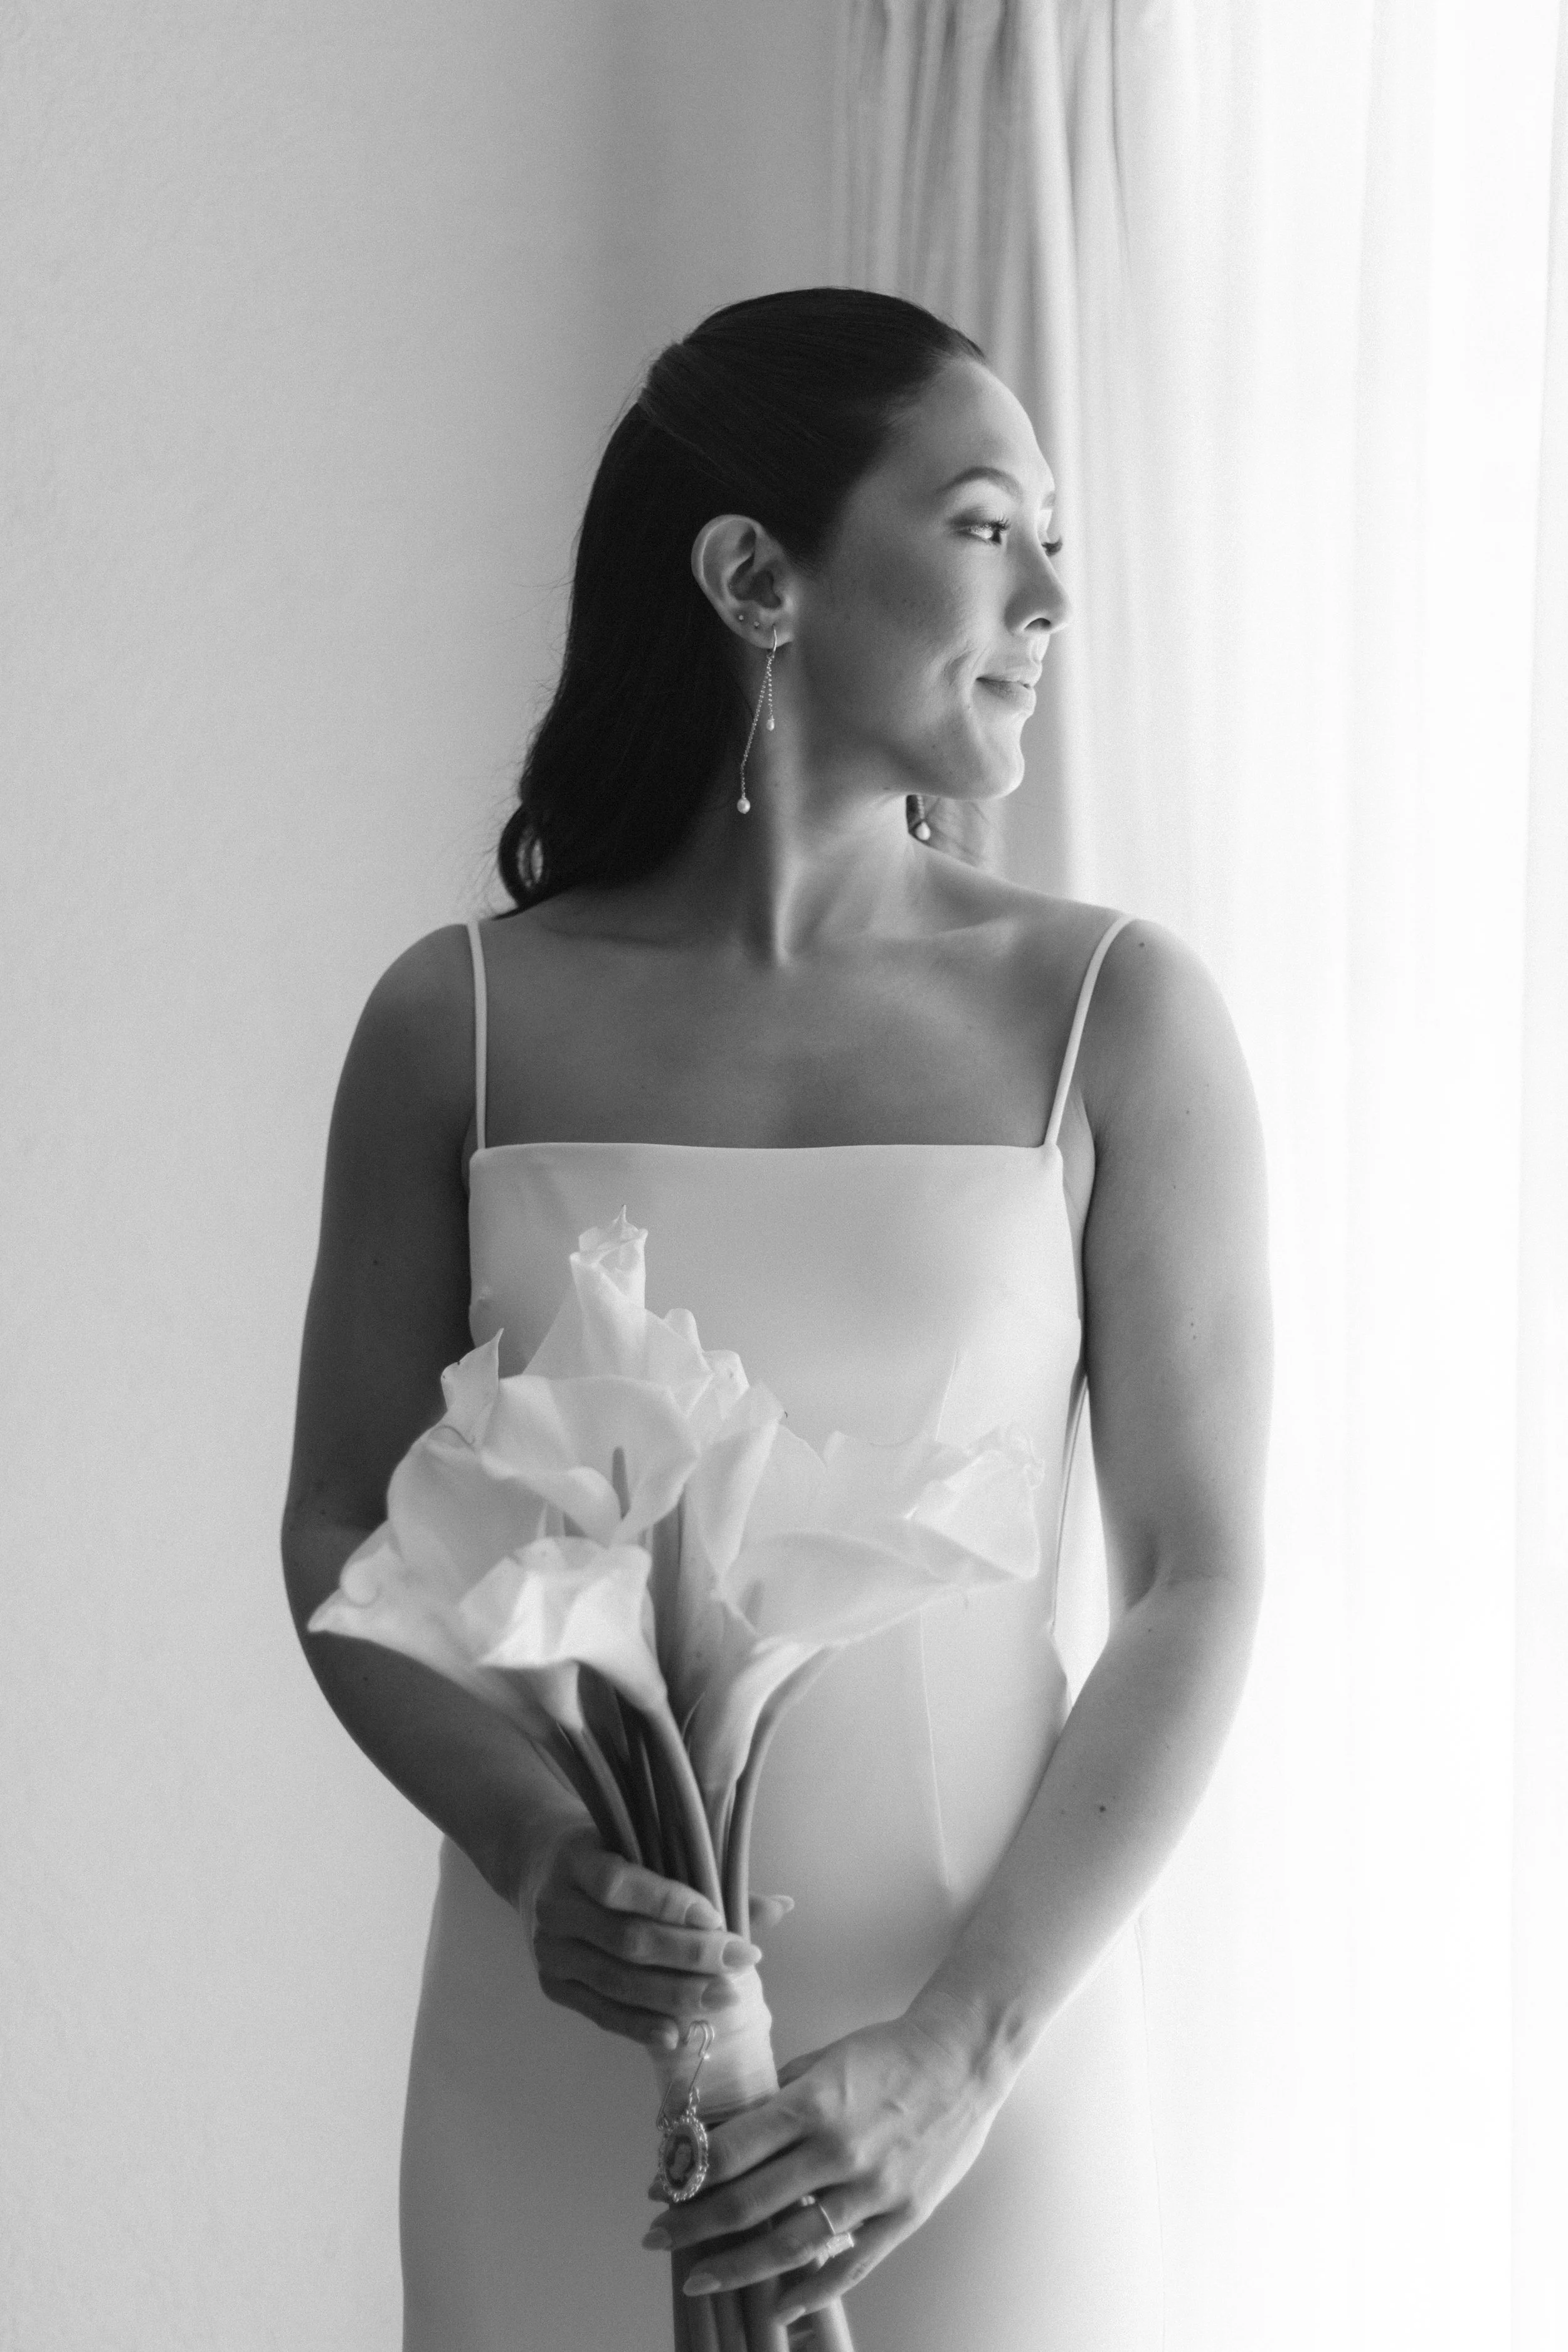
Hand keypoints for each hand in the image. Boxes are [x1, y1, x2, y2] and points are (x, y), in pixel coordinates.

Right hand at [519, 1822, 776, 2050]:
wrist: (538, 1867)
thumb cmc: (609, 1850)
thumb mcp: (642, 1844)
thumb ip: (705, 1875)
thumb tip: (782, 1907)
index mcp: (575, 1859)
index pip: (618, 1883)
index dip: (668, 1902)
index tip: (717, 1915)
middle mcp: (556, 1907)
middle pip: (626, 1940)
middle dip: (690, 1956)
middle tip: (741, 1963)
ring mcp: (550, 1952)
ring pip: (617, 1982)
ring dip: (676, 1995)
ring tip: (724, 1997)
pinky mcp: (554, 1988)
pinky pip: (601, 2013)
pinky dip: (642, 2025)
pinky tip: (679, 2033)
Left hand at [641, 2007, 1004, 2318]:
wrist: (962, 2059)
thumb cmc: (888, 2053)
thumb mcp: (823, 2061)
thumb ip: (777, 2101)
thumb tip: (725, 2136)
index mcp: (813, 2103)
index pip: (732, 2151)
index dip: (685, 2174)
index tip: (657, 2186)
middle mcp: (838, 2150)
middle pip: (748, 2202)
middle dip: (692, 2225)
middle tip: (657, 2236)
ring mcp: (872, 2189)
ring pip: (790, 2245)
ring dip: (736, 2268)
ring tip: (699, 2279)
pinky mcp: (902, 2216)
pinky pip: (850, 2266)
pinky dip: (811, 2293)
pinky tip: (778, 2307)